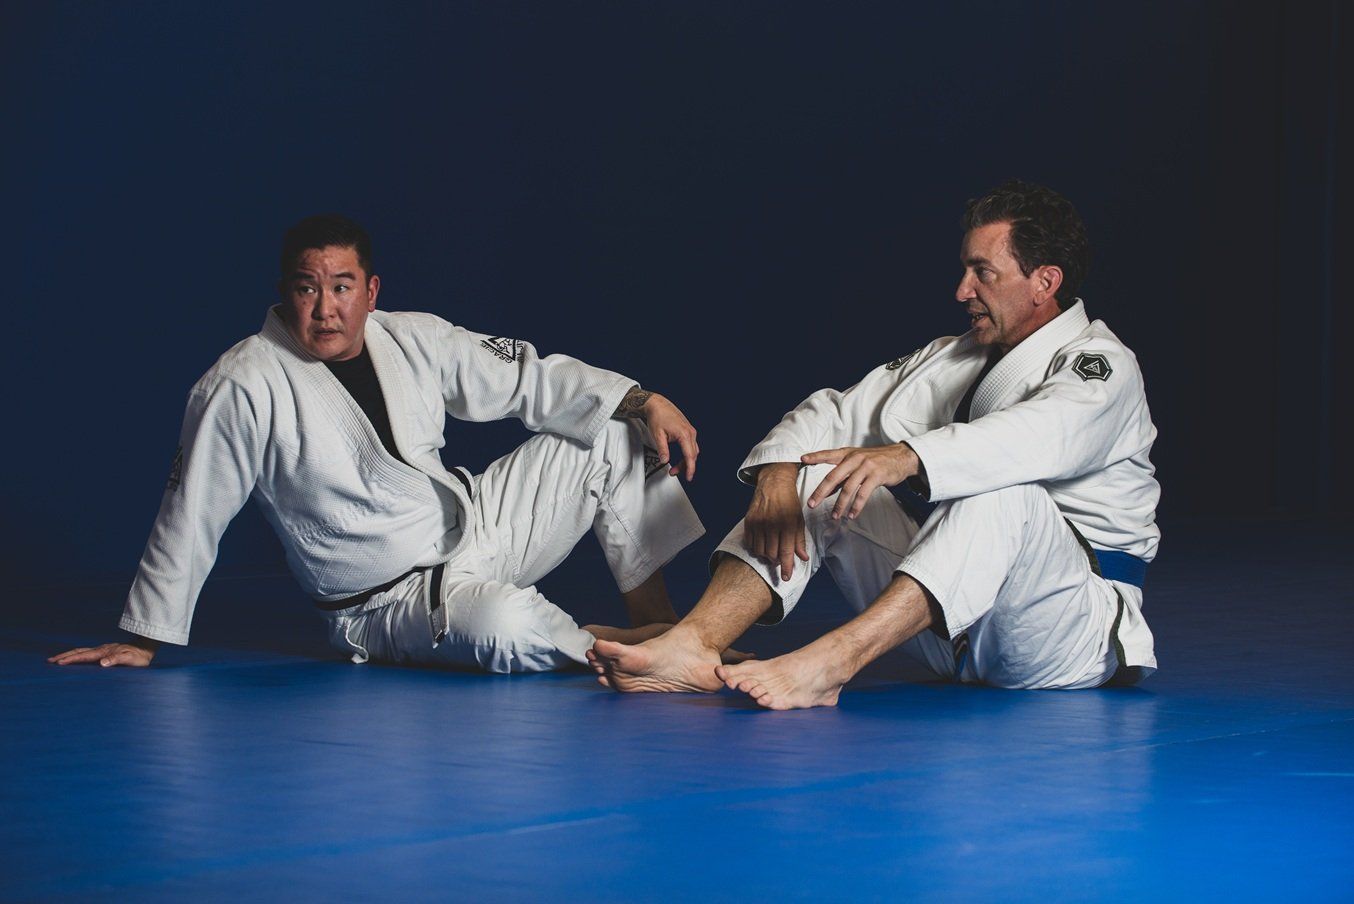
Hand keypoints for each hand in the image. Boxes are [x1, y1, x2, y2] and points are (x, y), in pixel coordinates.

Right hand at [48, 639, 157, 667]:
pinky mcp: (105, 653)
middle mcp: (101, 650)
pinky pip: (87, 654)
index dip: (71, 659)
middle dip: (64, 656)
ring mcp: (102, 651)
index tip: (58, 663)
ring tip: (57, 660)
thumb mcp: (129, 659)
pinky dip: (77, 656)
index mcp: (103, 652)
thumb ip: (116, 660)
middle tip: (49, 661)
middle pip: (79, 652)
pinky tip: (76, 660)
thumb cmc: (138, 657)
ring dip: (69, 655)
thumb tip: (102, 663)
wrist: (146, 649)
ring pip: (82, 652)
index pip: (83, 656)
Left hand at [642, 393, 699, 480]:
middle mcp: (691, 432)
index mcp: (684, 434)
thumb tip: (665, 461)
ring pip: (693, 451)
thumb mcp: (657, 435)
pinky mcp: (688, 430)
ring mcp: (690, 431)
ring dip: (686, 460)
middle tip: (674, 473)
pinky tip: (680, 457)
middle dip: (685, 466)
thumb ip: (662, 450)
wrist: (657, 404)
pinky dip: (686, 453)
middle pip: (693, 455)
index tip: (689, 477)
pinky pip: (691, 445)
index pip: (690, 456)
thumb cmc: (657, 416)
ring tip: (675, 467)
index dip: (690, 468)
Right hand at [743, 463, 808, 580]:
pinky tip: (763, 544)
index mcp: (788, 524)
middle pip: (772, 555)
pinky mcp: (749, 521)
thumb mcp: (799, 519)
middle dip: (777, 561)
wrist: (774, 482)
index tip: (786, 578)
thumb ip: (800, 540)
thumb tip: (803, 558)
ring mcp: (758, 523)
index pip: (786, 553)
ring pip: (760, 551)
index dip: (787, 568)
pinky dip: (757, 548)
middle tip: (781, 560)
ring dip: (767, 556)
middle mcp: (772, 524)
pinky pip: (750, 543)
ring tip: (772, 552)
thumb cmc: (790, 501)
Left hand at [803, 443, 918, 519]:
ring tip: (834, 516)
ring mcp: (866, 467)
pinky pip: (863, 493)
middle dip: (821, 492)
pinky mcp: (877, 476)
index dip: (815, 456)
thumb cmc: (876, 460)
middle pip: (834, 476)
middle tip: (812, 504)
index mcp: (847, 453)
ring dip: (840, 504)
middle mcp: (855, 458)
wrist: (901, 456)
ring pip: (848, 488)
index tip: (802, 459)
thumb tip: (825, 491)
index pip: (828, 454)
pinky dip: (857, 506)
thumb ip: (842, 475)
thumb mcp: (857, 462)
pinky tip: (852, 514)